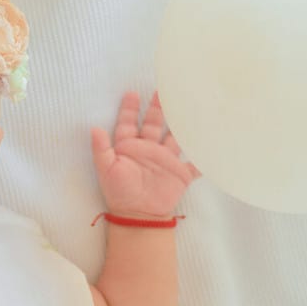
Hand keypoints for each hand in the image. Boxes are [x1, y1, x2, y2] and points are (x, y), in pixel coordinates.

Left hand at [90, 91, 200, 216]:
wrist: (139, 215)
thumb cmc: (119, 192)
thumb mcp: (106, 170)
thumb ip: (101, 149)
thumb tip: (94, 128)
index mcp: (129, 147)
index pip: (129, 123)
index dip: (130, 109)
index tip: (131, 93)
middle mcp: (148, 150)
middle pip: (154, 124)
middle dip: (158, 107)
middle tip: (162, 90)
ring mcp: (165, 160)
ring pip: (175, 137)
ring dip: (181, 124)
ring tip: (189, 108)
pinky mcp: (180, 173)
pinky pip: (195, 164)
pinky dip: (204, 157)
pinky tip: (213, 145)